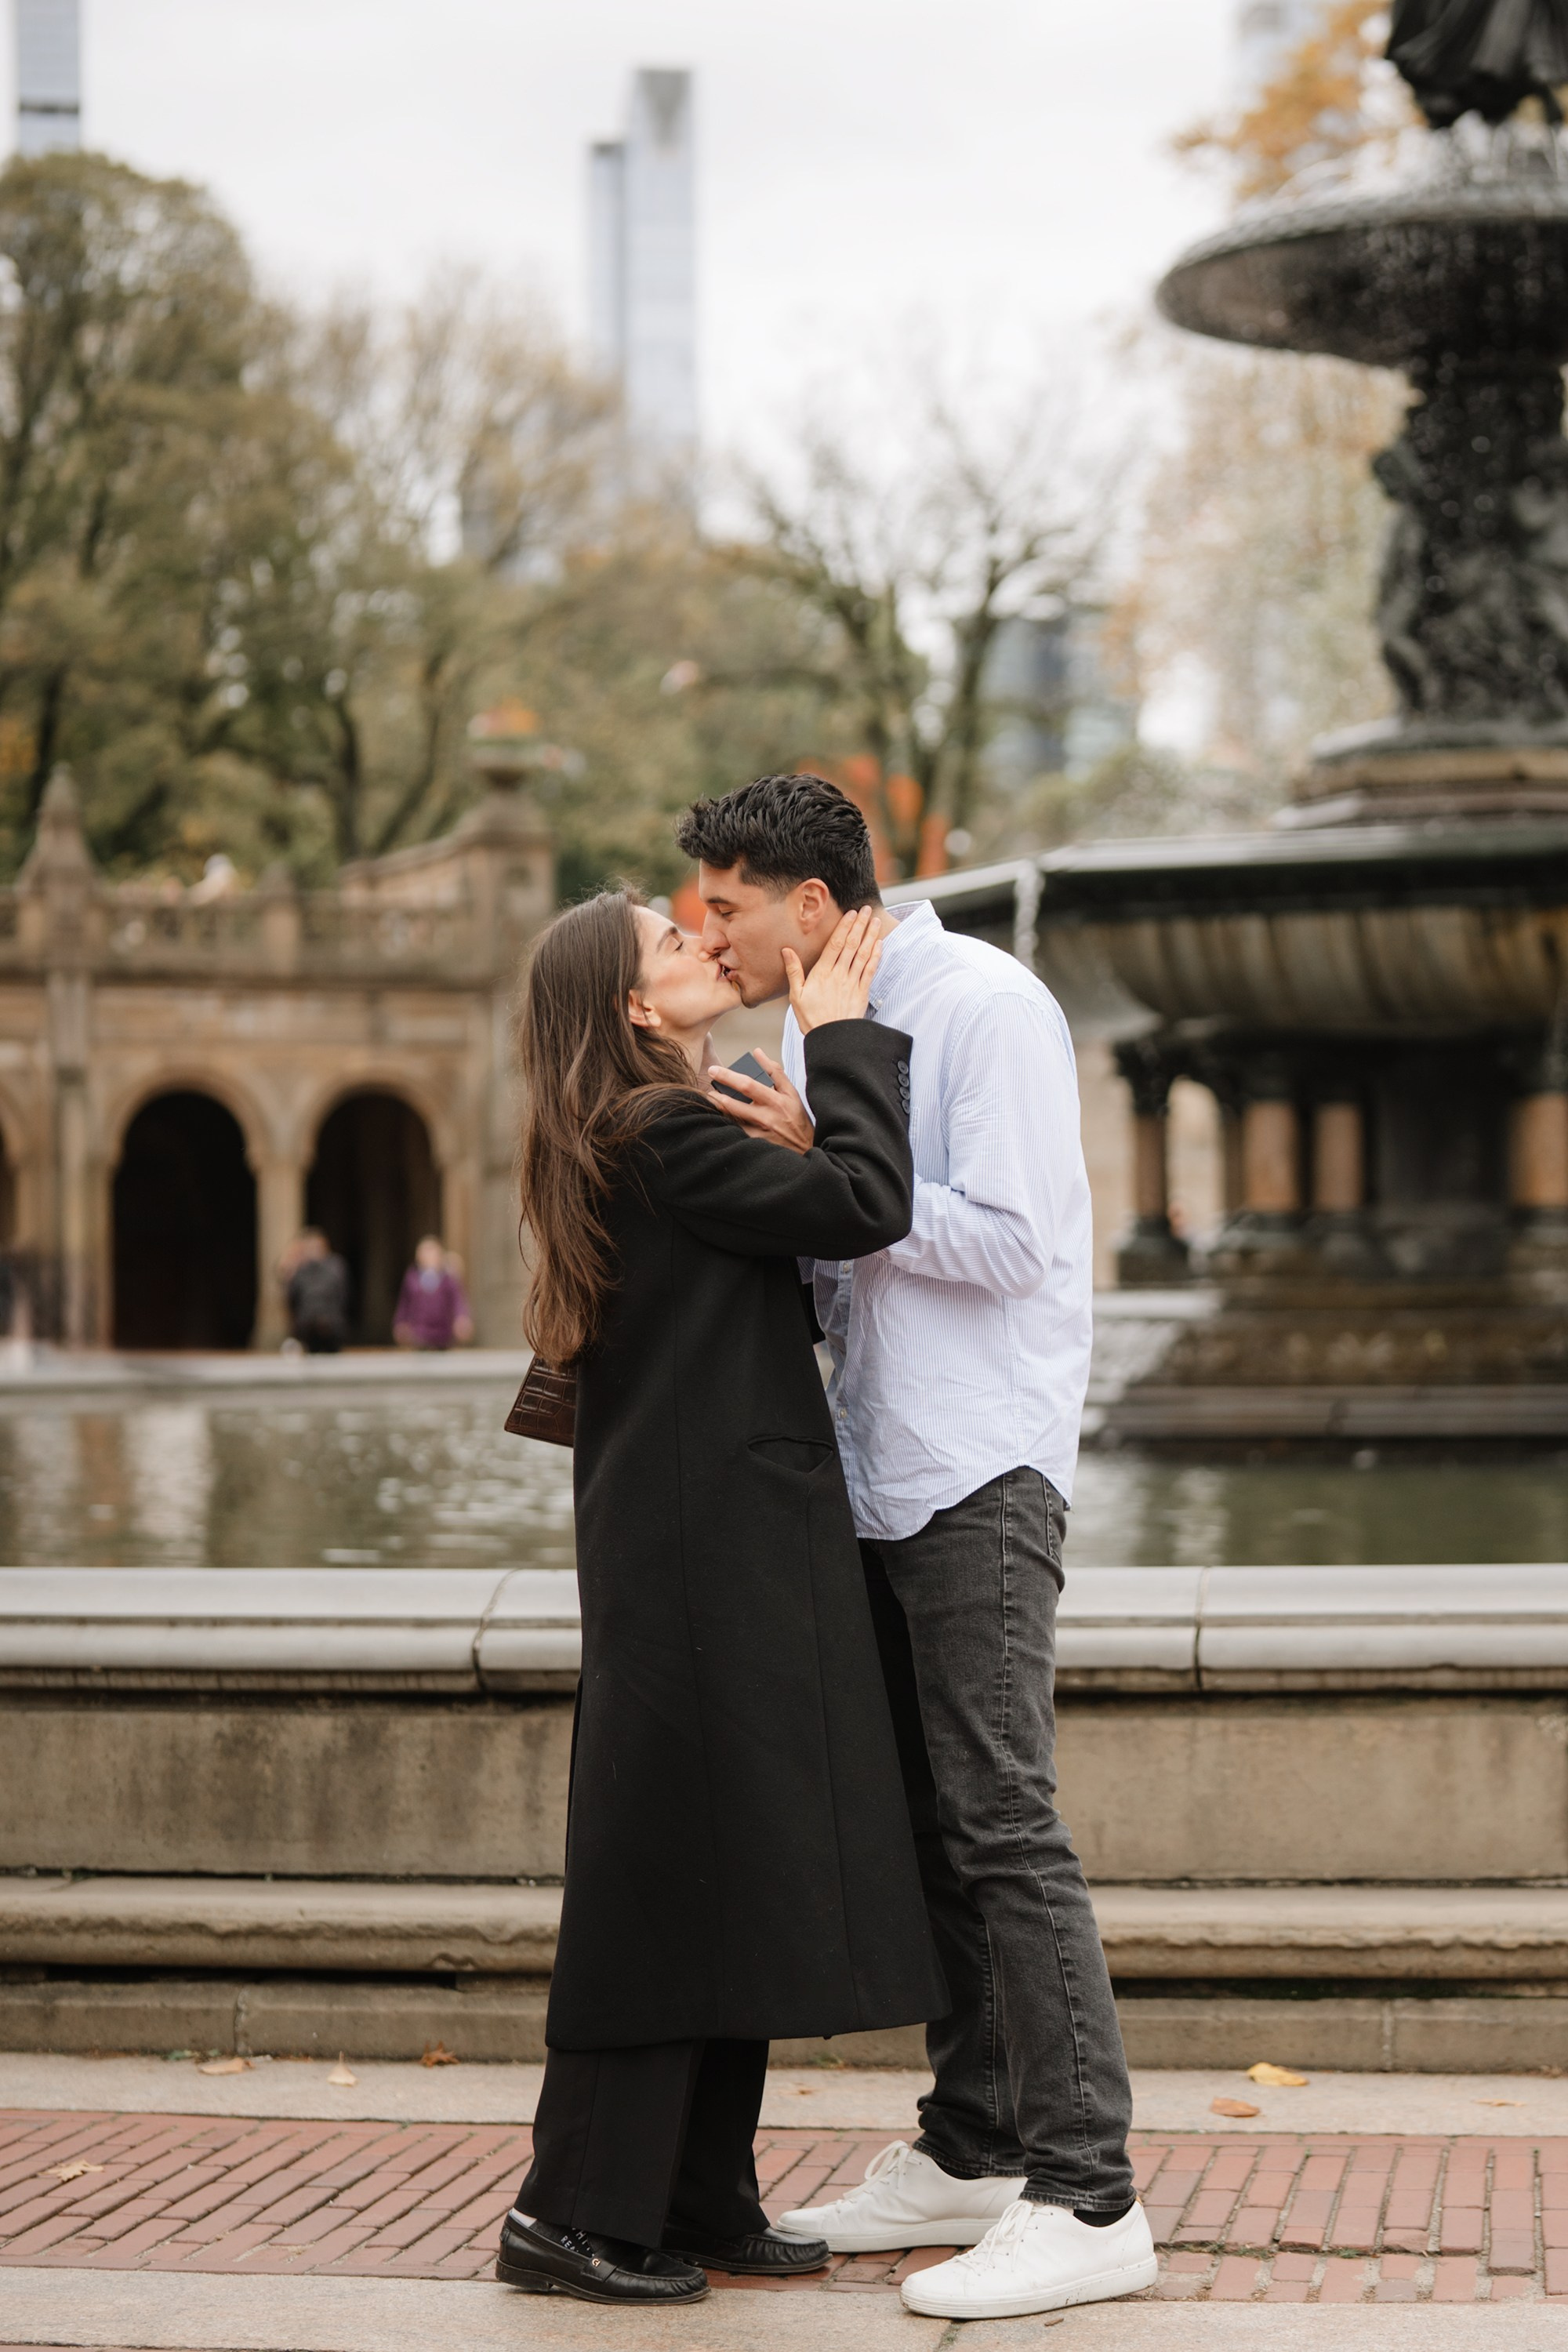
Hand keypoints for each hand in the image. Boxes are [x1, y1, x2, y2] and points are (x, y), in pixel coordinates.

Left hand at [705, 1051, 813, 1153]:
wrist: (805, 1146)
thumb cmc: (796, 1116)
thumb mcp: (791, 1091)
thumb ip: (774, 1071)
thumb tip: (757, 1052)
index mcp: (777, 1100)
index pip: (749, 1085)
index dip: (729, 1077)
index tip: (714, 1070)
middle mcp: (768, 1116)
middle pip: (737, 1103)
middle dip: (718, 1093)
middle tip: (707, 1086)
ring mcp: (761, 1131)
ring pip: (734, 1119)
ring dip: (719, 1108)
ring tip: (711, 1098)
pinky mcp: (757, 1143)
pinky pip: (738, 1132)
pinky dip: (727, 1123)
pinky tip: (719, 1116)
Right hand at [785, 906, 882, 1034]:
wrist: (832, 1039)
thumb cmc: (811, 1018)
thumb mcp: (796, 995)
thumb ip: (793, 971)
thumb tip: (786, 950)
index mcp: (822, 973)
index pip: (835, 944)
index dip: (844, 927)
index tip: (851, 914)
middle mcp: (839, 974)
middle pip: (852, 945)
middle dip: (859, 925)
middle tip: (865, 909)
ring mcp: (853, 983)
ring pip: (863, 954)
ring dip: (870, 936)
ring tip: (874, 921)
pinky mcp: (862, 992)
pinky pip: (871, 970)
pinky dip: (876, 956)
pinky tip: (879, 944)